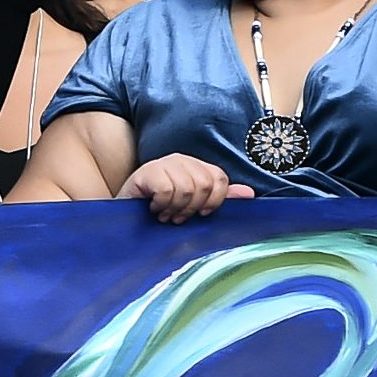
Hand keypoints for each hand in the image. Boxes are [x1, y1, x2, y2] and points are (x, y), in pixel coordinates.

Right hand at [117, 152, 253, 222]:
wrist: (126, 215)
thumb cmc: (161, 210)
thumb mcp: (193, 205)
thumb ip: (219, 197)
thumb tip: (249, 193)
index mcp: (196, 165)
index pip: (219, 178)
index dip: (214, 201)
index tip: (201, 214)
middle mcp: (181, 160)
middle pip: (204, 185)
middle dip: (192, 208)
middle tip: (178, 216)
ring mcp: (163, 163)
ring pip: (187, 189)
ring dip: (175, 209)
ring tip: (165, 213)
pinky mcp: (147, 171)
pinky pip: (167, 190)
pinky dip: (161, 205)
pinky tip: (153, 207)